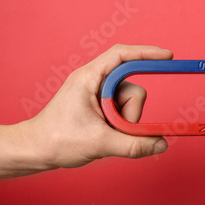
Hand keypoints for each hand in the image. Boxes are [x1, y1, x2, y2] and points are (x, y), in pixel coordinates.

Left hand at [24, 44, 172, 168]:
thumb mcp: (99, 143)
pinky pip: (124, 112)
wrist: (36, 151)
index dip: (147, 53)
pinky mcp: (101, 107)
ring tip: (104, 135)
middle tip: (112, 130)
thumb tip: (161, 145)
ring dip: (124, 123)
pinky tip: (106, 134)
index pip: (123, 56)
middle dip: (130, 114)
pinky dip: (121, 125)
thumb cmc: (57, 140)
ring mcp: (99, 95)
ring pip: (130, 104)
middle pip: (133, 89)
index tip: (168, 56)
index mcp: (89, 78)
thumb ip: (134, 145)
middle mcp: (95, 82)